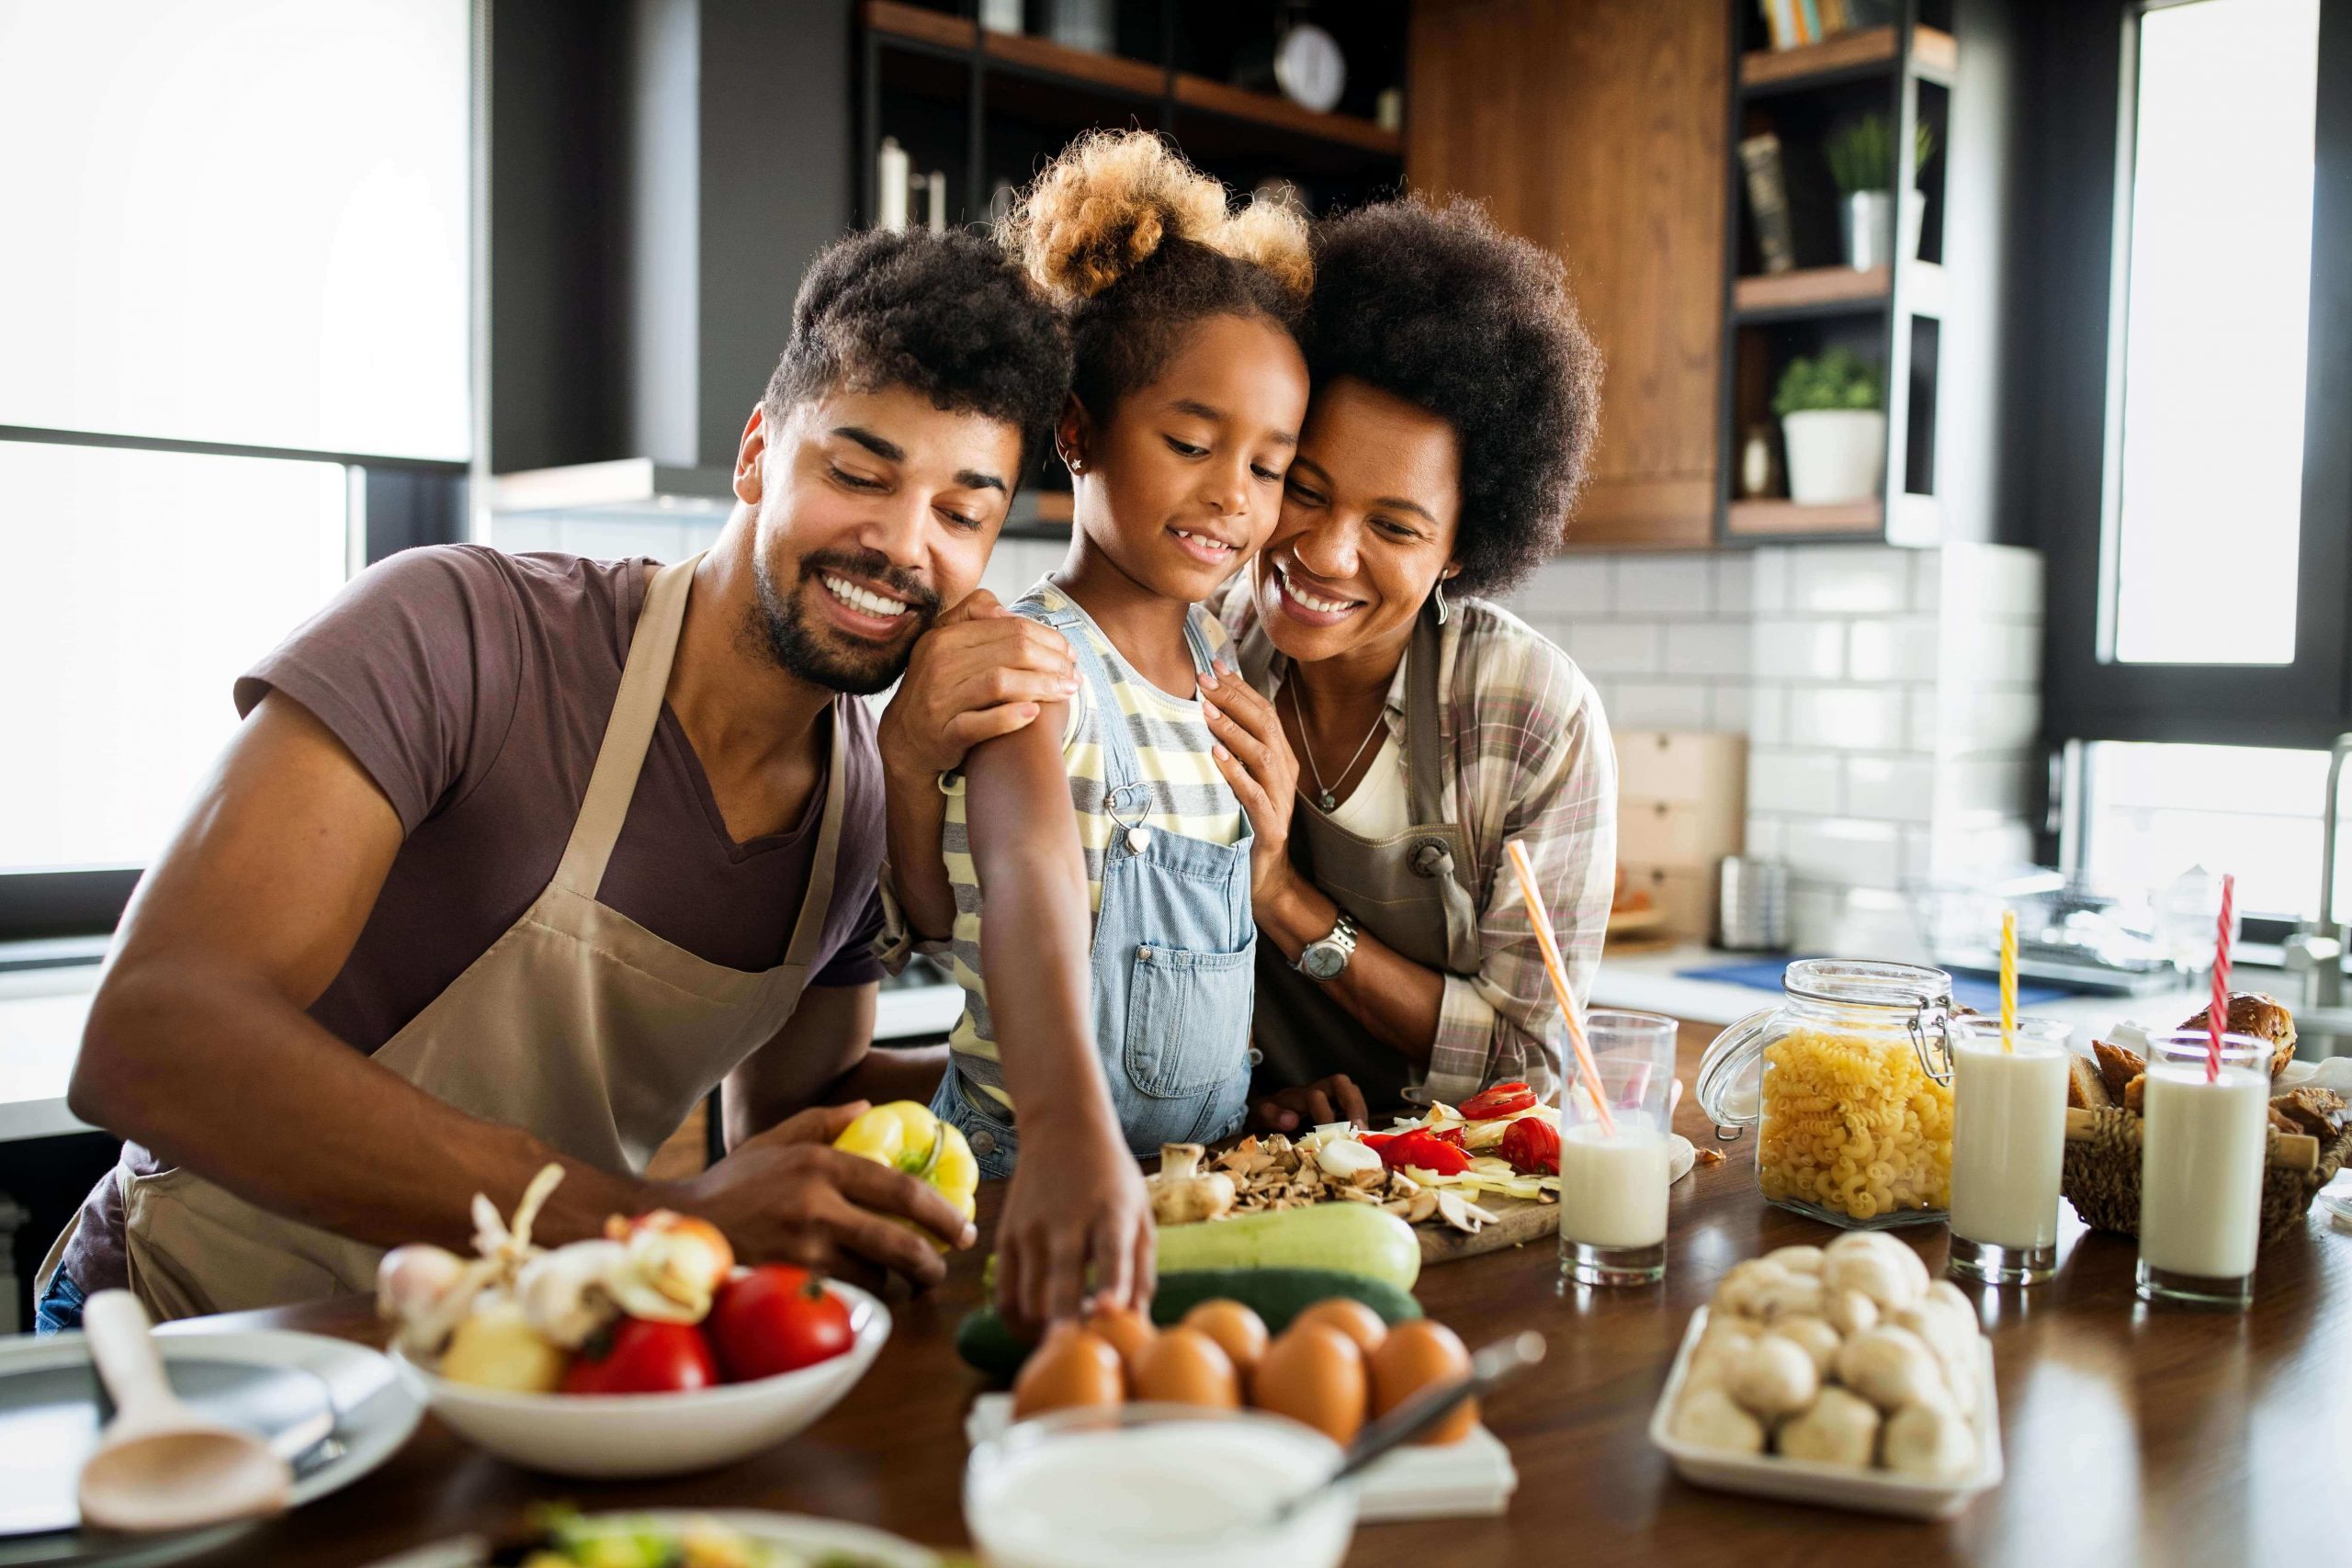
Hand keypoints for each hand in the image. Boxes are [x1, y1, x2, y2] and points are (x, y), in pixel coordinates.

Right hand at [677, 1103, 976, 1291]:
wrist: (675, 1229)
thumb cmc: (729, 1187)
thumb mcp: (773, 1142)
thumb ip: (822, 1123)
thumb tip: (869, 1108)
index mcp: (820, 1166)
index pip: (900, 1189)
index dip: (941, 1213)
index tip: (962, 1228)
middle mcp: (816, 1206)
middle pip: (898, 1243)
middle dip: (931, 1262)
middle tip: (940, 1268)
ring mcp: (801, 1250)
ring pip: (872, 1276)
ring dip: (887, 1281)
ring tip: (887, 1276)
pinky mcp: (787, 1285)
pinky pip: (841, 1297)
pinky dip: (854, 1296)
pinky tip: (853, 1290)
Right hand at [879, 590, 1078, 781]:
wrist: (906, 738)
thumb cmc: (939, 687)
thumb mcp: (946, 644)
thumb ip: (972, 615)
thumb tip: (1005, 610)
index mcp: (945, 637)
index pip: (1011, 628)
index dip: (1048, 638)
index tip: (1069, 653)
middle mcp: (939, 664)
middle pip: (1012, 651)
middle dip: (1053, 661)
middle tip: (1075, 675)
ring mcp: (940, 700)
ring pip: (1000, 683)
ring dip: (1042, 686)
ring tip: (1066, 692)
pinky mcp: (944, 734)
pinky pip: (981, 723)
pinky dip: (1011, 717)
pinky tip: (1034, 713)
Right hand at [992, 1109, 1154, 1332]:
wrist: (1062, 1130)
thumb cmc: (1112, 1180)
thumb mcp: (1140, 1215)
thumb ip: (1141, 1273)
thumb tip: (1134, 1327)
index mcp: (1110, 1212)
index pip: (1110, 1252)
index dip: (1110, 1285)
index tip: (1107, 1312)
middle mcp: (1066, 1221)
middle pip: (1060, 1282)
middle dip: (1063, 1325)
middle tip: (1072, 1359)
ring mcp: (1030, 1230)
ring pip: (1029, 1300)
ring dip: (1048, 1331)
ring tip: (1070, 1336)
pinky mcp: (1006, 1238)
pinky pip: (1006, 1297)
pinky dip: (1021, 1323)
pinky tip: (1041, 1329)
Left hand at [1198, 664, 1300, 906]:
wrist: (1262, 876)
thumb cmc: (1244, 822)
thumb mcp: (1239, 779)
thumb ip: (1231, 747)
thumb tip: (1205, 707)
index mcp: (1279, 757)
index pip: (1262, 711)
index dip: (1239, 687)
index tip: (1212, 665)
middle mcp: (1284, 773)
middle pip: (1264, 724)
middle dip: (1233, 699)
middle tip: (1203, 679)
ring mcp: (1280, 799)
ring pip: (1262, 754)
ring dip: (1233, 729)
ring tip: (1206, 710)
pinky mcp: (1270, 826)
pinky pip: (1254, 794)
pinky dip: (1236, 773)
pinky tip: (1216, 756)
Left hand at [1249, 1073, 1368, 1132]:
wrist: (1263, 1109)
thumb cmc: (1263, 1114)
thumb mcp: (1259, 1116)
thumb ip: (1271, 1115)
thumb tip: (1292, 1120)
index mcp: (1296, 1095)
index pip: (1314, 1096)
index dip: (1324, 1114)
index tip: (1329, 1135)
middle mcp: (1314, 1091)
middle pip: (1340, 1083)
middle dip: (1353, 1104)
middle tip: (1359, 1128)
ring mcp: (1327, 1097)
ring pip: (1350, 1090)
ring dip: (1360, 1110)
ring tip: (1365, 1133)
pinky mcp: (1334, 1106)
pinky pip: (1353, 1103)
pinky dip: (1360, 1117)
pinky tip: (1363, 1135)